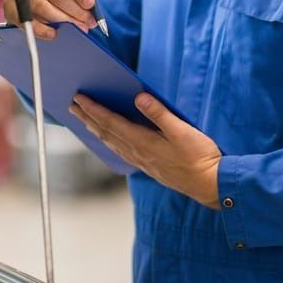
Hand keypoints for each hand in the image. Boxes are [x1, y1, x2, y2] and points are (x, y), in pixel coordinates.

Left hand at [70, 92, 222, 208]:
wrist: (210, 185)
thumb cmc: (199, 157)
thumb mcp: (182, 131)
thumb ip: (159, 113)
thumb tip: (139, 97)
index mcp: (143, 142)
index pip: (111, 122)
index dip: (93, 109)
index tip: (79, 98)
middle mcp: (138, 153)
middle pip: (106, 133)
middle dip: (88, 118)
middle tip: (72, 106)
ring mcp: (142, 162)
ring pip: (111, 143)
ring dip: (96, 130)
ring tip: (85, 121)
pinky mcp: (149, 167)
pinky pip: (121, 152)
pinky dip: (110, 142)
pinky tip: (110, 141)